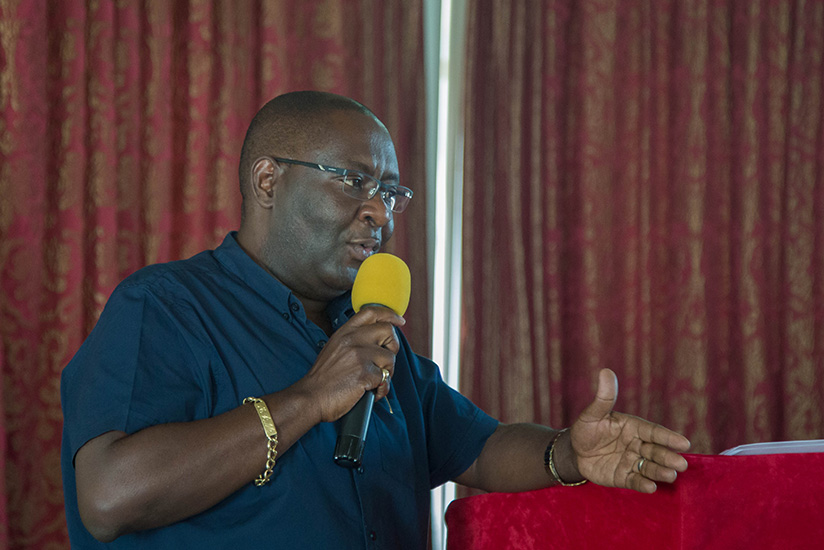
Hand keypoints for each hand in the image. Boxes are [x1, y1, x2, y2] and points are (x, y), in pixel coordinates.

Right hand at [300, 306, 403, 422]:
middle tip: (384, 362)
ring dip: (387, 372)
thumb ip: (353, 340)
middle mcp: (353, 340)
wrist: (310, 398)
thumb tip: (377, 341)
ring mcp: (359, 356)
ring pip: (390, 358)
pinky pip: (385, 379)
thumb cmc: (323, 378)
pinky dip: (381, 389)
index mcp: (345, 332)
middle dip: (392, 347)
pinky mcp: (365, 374)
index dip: (389, 315)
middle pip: (388, 331)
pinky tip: (371, 392)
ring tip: (374, 381)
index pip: (371, 312)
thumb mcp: (335, 348)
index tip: (399, 321)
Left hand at [569, 368, 690, 492]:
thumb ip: (603, 398)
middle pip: (656, 451)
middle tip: (681, 464)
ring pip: (649, 467)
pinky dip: (643, 484)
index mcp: (634, 427)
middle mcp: (637, 445)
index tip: (684, 443)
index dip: (669, 438)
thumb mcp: (592, 414)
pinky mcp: (624, 477)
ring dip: (660, 472)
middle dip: (668, 458)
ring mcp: (632, 462)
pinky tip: (651, 487)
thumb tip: (606, 371)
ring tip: (670, 475)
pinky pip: (635, 481)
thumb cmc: (586, 429)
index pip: (654, 432)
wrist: (574, 452)